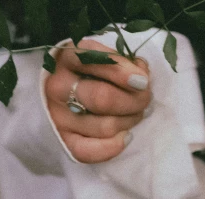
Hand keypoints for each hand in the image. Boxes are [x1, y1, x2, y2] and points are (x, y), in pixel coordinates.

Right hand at [45, 38, 150, 162]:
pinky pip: (88, 152)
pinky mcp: (62, 140)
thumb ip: (121, 62)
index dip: (123, 73)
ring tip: (139, 112)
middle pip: (102, 98)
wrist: (58, 84)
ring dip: (130, 120)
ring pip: (104, 126)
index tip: (143, 81)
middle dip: (133, 100)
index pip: (97, 63)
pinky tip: (126, 135)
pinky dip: (113, 146)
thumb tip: (143, 77)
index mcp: (69, 57)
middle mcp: (58, 86)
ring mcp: (57, 116)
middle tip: (146, 98)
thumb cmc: (86, 65)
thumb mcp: (100, 52)